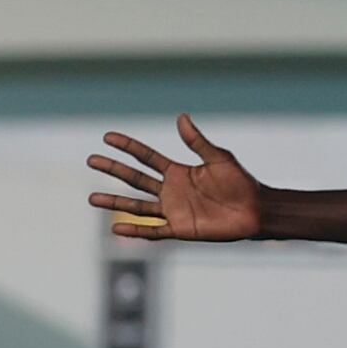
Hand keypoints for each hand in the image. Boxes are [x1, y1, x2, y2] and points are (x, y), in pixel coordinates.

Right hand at [90, 115, 265, 242]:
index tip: (107, 137)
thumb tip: (181, 116)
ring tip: (91, 197)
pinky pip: (152, 231)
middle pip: (135, 178)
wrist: (255, 210)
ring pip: (137, 205)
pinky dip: (135, 230)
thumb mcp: (218, 158)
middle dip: (113, 169)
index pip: (146, 156)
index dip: (127, 147)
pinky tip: (115, 228)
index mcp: (178, 171)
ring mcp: (173, 210)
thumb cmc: (240, 182)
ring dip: (115, 201)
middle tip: (90, 159)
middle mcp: (171, 190)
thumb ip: (197, 141)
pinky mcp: (180, 228)